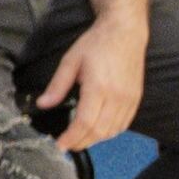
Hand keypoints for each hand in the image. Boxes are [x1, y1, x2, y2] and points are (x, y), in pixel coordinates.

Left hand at [37, 13, 145, 156]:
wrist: (125, 32)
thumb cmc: (96, 44)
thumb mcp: (71, 61)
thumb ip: (57, 85)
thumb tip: (42, 104)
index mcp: (98, 87)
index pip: (85, 122)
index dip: (71, 138)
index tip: (60, 145)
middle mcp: (117, 97)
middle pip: (99, 131)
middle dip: (81, 142)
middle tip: (67, 145)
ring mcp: (129, 99)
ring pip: (112, 131)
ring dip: (95, 139)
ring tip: (80, 139)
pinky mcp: (136, 99)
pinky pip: (124, 124)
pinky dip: (110, 132)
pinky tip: (98, 131)